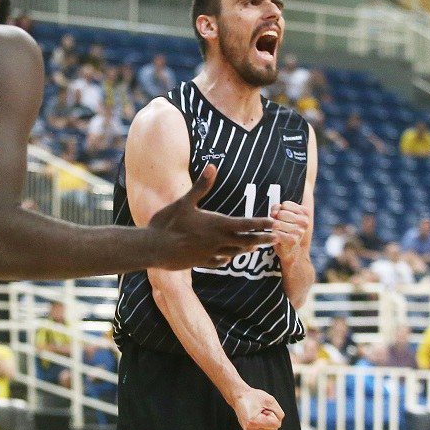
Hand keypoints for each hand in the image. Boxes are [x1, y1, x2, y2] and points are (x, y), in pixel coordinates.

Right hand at [148, 165, 274, 269]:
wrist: (152, 248)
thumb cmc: (167, 223)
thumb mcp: (184, 202)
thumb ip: (201, 186)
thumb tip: (212, 166)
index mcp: (216, 225)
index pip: (245, 224)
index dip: (261, 223)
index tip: (274, 223)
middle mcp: (217, 240)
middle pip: (246, 241)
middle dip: (262, 239)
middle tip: (277, 238)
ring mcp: (210, 253)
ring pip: (235, 252)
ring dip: (247, 249)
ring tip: (255, 247)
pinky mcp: (201, 262)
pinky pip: (219, 261)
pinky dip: (227, 258)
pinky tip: (228, 258)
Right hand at [233, 388, 283, 429]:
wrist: (239, 398)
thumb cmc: (253, 397)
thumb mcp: (270, 400)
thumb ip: (279, 413)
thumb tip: (278, 424)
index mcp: (253, 422)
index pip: (276, 424)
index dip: (272, 413)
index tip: (262, 408)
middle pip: (274, 428)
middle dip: (271, 417)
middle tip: (260, 410)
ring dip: (267, 421)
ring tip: (257, 413)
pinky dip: (265, 425)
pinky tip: (257, 419)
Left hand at [270, 201, 310, 263]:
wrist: (289, 249)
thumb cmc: (285, 229)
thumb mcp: (282, 214)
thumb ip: (277, 208)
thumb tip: (274, 213)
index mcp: (305, 212)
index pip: (285, 204)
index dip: (280, 211)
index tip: (282, 218)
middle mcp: (304, 221)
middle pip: (281, 213)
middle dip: (277, 219)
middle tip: (280, 227)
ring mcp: (300, 231)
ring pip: (277, 223)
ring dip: (275, 228)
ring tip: (280, 232)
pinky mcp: (293, 240)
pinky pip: (276, 233)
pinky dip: (274, 235)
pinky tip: (278, 238)